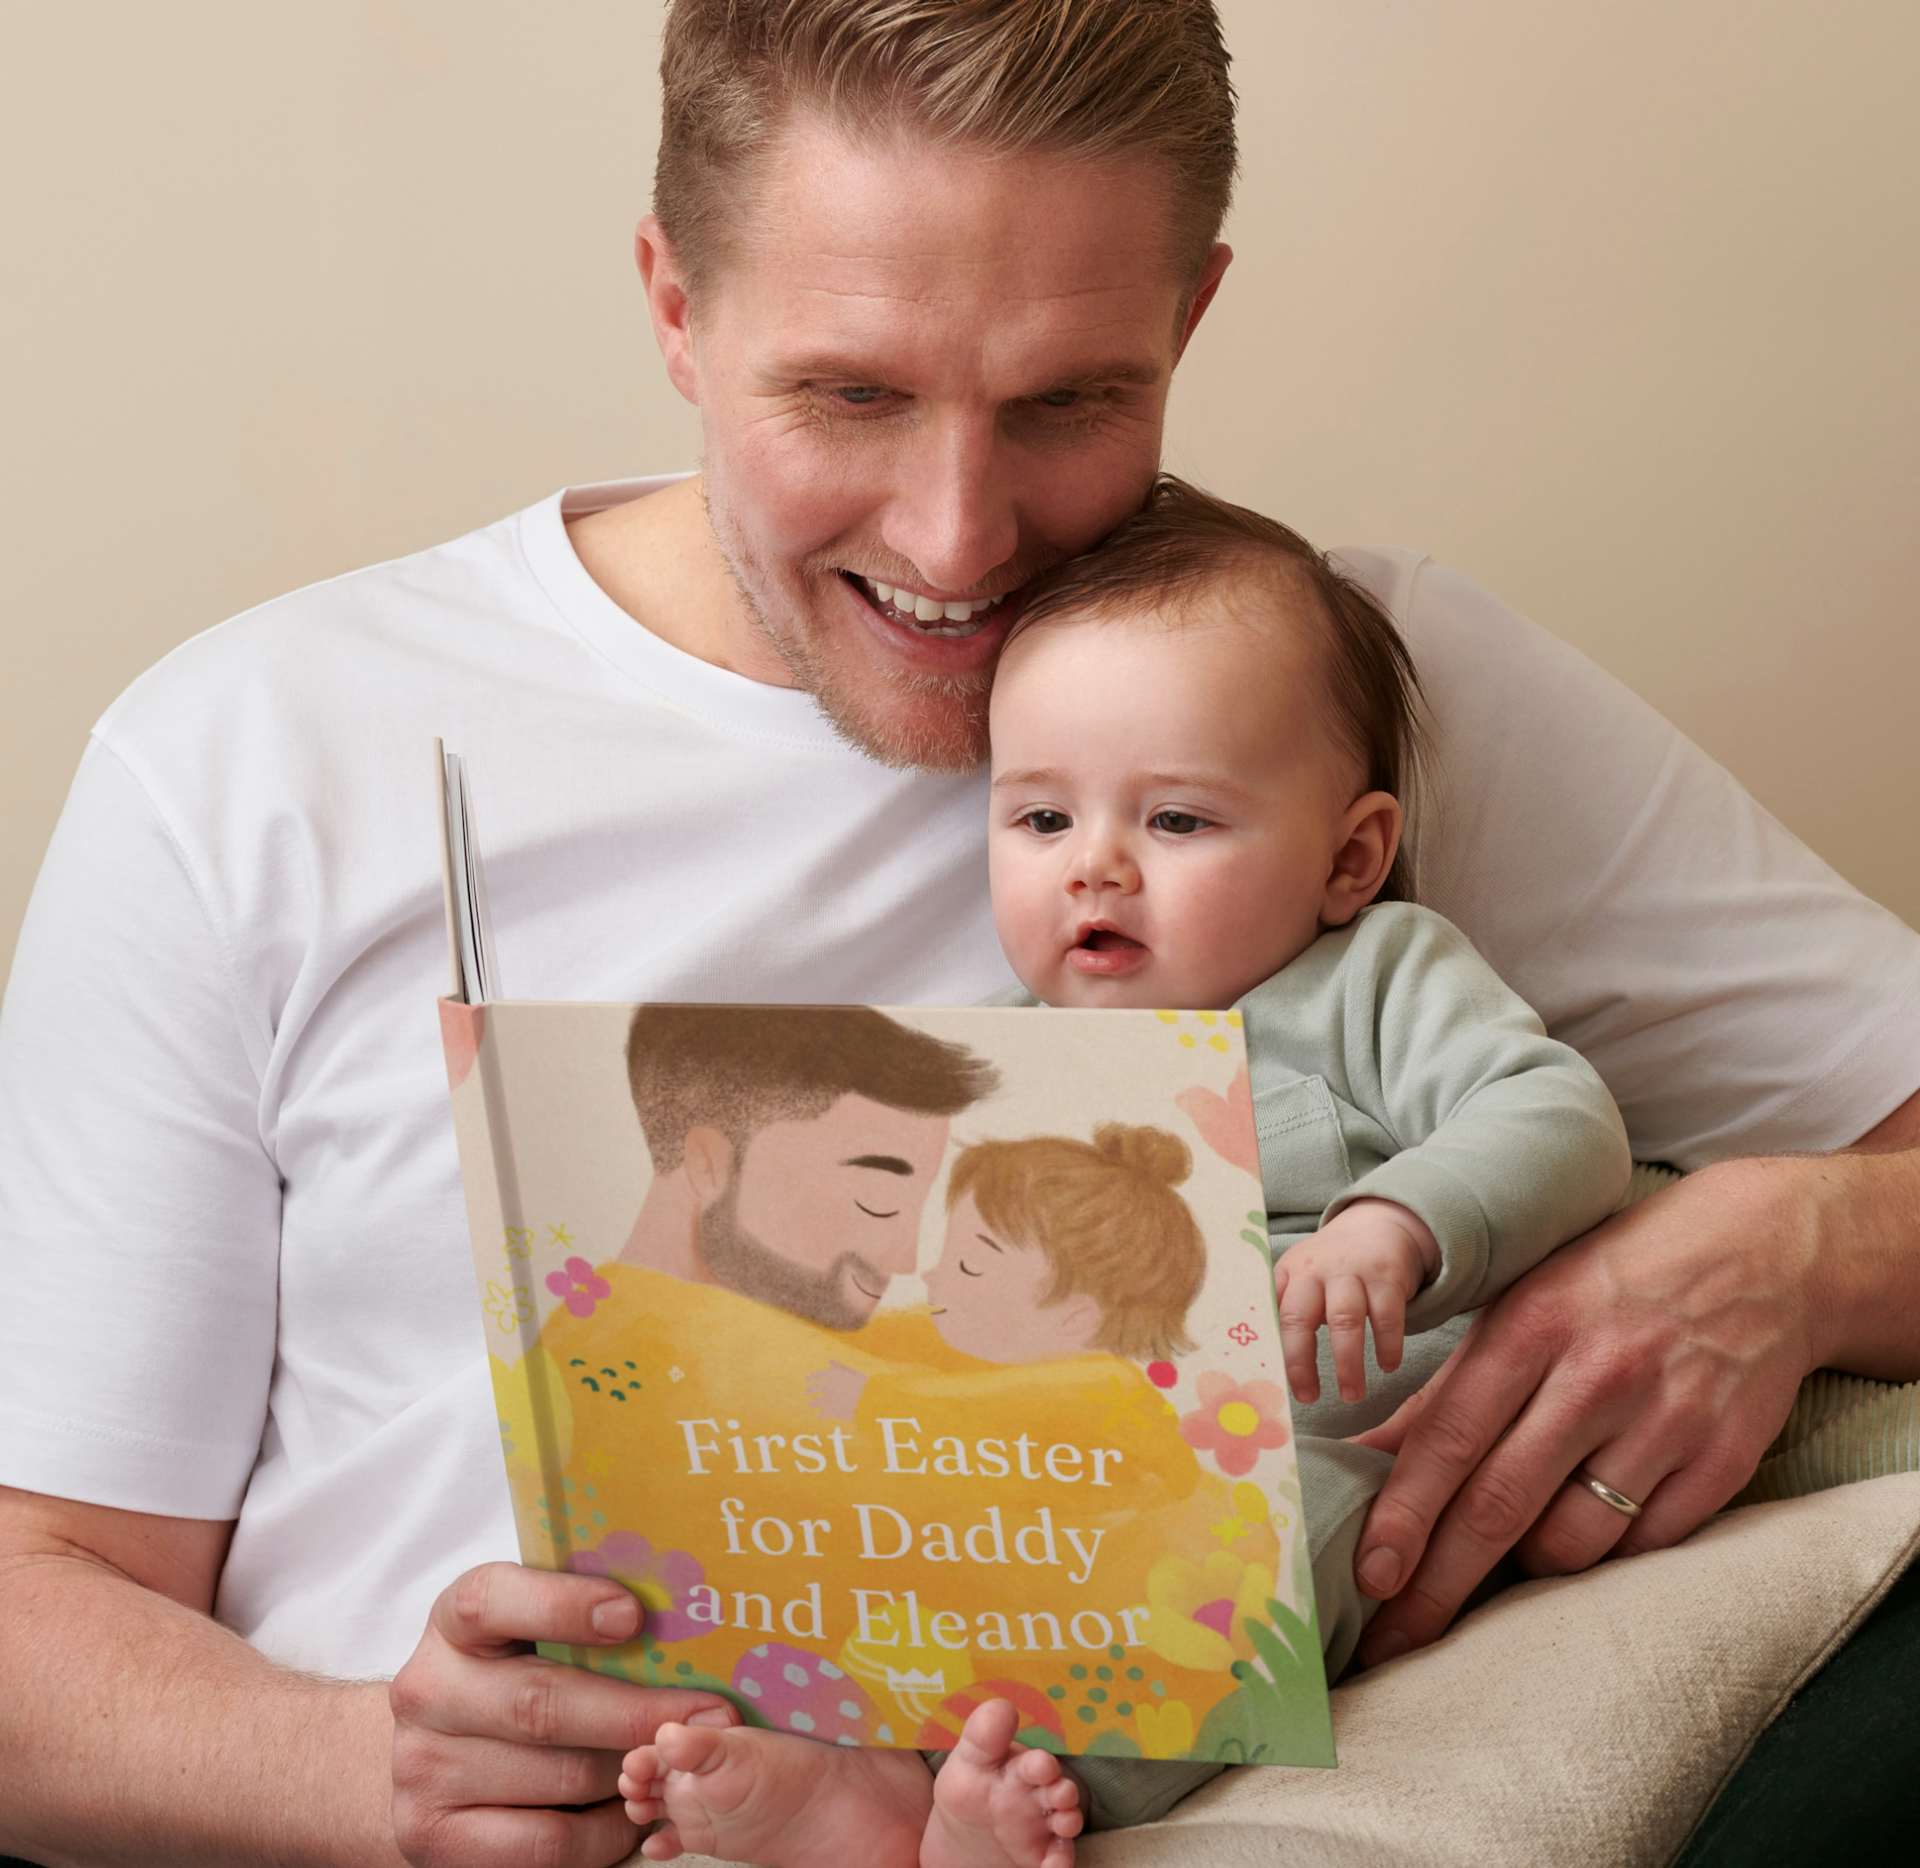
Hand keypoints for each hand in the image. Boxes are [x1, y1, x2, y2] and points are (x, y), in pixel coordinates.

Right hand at [389, 1560, 737, 1866]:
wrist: (436, 1750)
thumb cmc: (510, 1672)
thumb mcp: (527, 1628)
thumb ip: (583, 1616)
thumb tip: (685, 1611)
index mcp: (453, 1621)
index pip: (493, 1600)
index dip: (563, 1605)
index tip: (633, 1615)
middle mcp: (427, 1691)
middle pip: (541, 1704)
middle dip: (636, 1712)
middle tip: (711, 1714)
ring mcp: (424, 1769)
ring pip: (558, 1777)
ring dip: (629, 1773)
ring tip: (679, 1763)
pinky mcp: (435, 1837)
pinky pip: (546, 1842)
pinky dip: (605, 1831)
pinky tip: (634, 1811)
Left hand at [805, 1359, 866, 1421]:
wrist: (867, 1398)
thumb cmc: (861, 1383)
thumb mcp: (850, 1372)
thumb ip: (838, 1366)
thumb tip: (830, 1361)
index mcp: (832, 1377)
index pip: (817, 1376)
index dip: (812, 1377)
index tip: (807, 1378)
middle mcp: (827, 1387)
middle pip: (814, 1388)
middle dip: (810, 1389)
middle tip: (807, 1391)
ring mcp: (829, 1400)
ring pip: (816, 1402)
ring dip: (813, 1403)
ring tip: (810, 1404)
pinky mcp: (832, 1411)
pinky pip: (823, 1413)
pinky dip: (821, 1414)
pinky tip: (819, 1415)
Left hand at [1274, 1199, 1438, 1403]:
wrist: (1378, 1225)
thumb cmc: (1331, 1265)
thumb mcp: (1300, 1275)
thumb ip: (1283, 1308)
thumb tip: (1262, 1359)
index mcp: (1288, 1274)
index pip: (1272, 1315)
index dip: (1272, 1352)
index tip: (1275, 1385)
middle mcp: (1315, 1270)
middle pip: (1300, 1317)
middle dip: (1301, 1362)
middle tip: (1309, 1398)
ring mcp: (1352, 1272)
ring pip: (1345, 1320)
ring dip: (1348, 1362)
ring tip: (1352, 1395)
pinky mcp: (1387, 1276)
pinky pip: (1387, 1315)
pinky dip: (1388, 1345)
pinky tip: (1388, 1366)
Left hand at [1345, 1157, 1818, 1668]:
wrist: (1758, 1251)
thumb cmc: (1611, 1281)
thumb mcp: (1519, 1308)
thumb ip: (1448, 1390)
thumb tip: (1367, 1460)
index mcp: (1530, 1328)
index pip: (1450, 1440)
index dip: (1405, 1516)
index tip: (1369, 1578)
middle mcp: (1596, 1376)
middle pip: (1500, 1506)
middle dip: (1438, 1585)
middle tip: (1394, 1639)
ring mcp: (1666, 1421)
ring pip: (1571, 1543)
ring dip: (1526, 1566)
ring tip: (1513, 1547)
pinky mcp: (1724, 1460)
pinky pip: (1643, 1549)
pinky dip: (1605, 1556)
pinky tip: (1592, 1531)